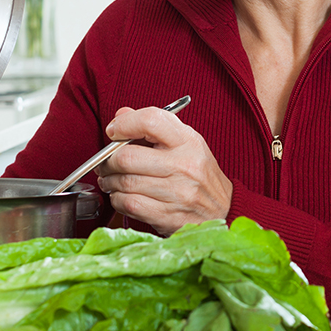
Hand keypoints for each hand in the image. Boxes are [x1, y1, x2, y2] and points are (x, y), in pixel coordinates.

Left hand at [94, 105, 232, 234]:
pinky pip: (128, 204)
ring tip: (111, 179)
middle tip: (106, 162)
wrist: (224, 210)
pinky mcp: (168, 216)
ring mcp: (177, 192)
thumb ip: (154, 126)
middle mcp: (184, 165)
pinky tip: (122, 196)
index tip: (114, 131)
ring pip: (124, 182)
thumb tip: (121, 115)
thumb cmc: (199, 174)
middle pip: (128, 157)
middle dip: (108, 161)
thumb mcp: (185, 143)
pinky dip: (117, 200)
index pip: (151, 121)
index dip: (124, 124)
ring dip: (109, 181)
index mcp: (188, 141)